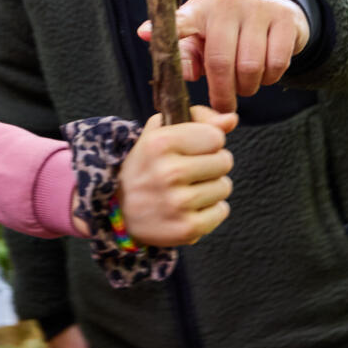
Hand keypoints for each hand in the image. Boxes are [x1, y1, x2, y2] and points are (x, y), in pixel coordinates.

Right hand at [119, 106, 236, 246]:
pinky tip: (189, 207)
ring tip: (187, 189)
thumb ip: (198, 118)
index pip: (216, 136)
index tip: (192, 148)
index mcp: (160, 143)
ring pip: (224, 186)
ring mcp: (178, 203)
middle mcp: (169, 172)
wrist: (116, 210)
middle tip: (190, 170)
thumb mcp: (159, 133)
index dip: (207, 141)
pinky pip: (222, 211)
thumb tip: (231, 119)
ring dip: (211, 187)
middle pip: (224, 161)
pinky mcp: (187, 228)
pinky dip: (210, 209)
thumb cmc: (145, 166)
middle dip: (211, 164)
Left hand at [138, 0, 308, 112]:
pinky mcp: (284, 19)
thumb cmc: (229, 34)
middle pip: (220, 62)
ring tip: (245, 86)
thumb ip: (185, 56)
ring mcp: (257, 9)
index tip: (144, 34)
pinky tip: (265, 74)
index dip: (169, 30)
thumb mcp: (202, 40)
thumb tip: (176, 69)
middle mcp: (227, 4)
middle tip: (224, 107)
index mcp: (200, 10)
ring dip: (248, 87)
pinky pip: (276, 64)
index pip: (181, 20)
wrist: (276, 12)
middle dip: (222, 93)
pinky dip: (270, 79)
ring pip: (250, 67)